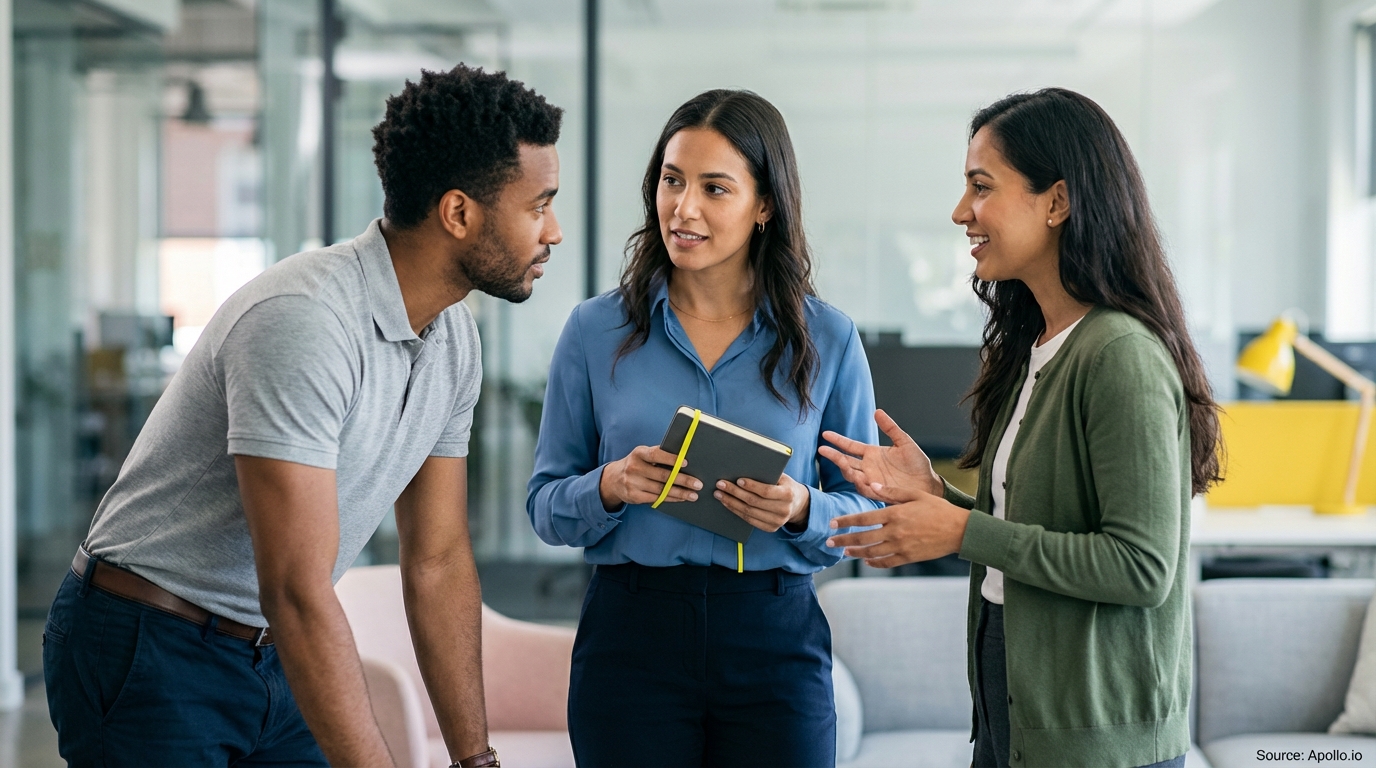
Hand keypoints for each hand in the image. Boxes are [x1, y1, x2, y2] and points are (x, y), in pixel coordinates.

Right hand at [599, 445, 701, 510]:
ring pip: (661, 490)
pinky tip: (681, 498)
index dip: (671, 459)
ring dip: (680, 493)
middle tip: (698, 484)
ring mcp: (633, 483)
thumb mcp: (642, 455)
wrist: (613, 479)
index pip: (656, 455)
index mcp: (639, 453)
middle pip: (662, 476)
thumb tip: (683, 459)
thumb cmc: (637, 464)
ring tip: (694, 494)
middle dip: (682, 480)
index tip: (686, 463)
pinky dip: (671, 498)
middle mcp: (634, 468)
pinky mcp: (634, 496)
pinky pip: (657, 498)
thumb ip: (658, 455)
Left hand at [715, 474, 810, 532]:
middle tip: (720, 485)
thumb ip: (768, 474)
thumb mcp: (783, 477)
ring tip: (719, 494)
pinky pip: (749, 520)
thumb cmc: (786, 486)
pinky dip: (736, 511)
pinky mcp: (770, 528)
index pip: (766, 491)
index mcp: (788, 495)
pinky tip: (727, 503)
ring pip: (749, 512)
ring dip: (731, 503)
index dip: (751, 486)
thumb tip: (744, 466)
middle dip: (734, 493)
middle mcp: (783, 510)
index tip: (738, 480)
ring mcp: (777, 521)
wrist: (798, 504)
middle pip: (754, 502)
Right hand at [819, 409, 942, 504]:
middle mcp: (868, 468)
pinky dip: (860, 484)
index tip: (825, 434)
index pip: (850, 446)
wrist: (929, 483)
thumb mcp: (904, 442)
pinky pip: (865, 489)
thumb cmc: (917, 464)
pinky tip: (856, 477)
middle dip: (834, 456)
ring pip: (852, 475)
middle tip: (822, 450)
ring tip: (839, 461)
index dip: (838, 440)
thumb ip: (890, 428)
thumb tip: (877, 412)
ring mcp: (872, 480)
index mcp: (872, 454)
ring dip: (845, 469)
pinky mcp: (878, 492)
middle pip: (846, 461)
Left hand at [825, 492, 969, 567]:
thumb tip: (871, 484)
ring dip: (856, 553)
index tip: (832, 524)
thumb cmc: (938, 509)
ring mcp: (901, 547)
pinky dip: (875, 563)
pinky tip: (867, 561)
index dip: (846, 522)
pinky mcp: (909, 557)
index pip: (864, 519)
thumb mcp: (915, 494)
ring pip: (872, 553)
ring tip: (844, 552)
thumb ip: (891, 492)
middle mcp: (895, 532)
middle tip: (829, 542)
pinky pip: (887, 562)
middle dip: (844, 540)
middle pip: (863, 538)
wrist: (959, 530)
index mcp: (895, 514)